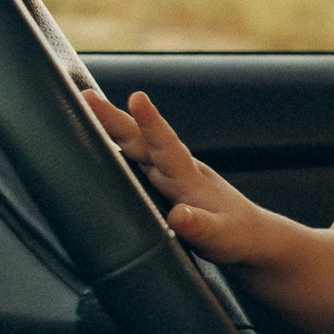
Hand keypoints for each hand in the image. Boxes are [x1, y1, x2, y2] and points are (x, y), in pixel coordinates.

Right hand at [84, 90, 273, 266]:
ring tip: (83, 105)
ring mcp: (166, 175)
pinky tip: (94, 137)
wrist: (250, 238)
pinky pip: (134, 159)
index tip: (137, 97)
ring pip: (134, 146)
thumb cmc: (236, 237)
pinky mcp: (160, 184)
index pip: (167, 146)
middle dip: (113, 118)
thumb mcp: (221, 237)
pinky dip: (114, 145)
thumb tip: (179, 216)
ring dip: (110, 126)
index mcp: (189, 179)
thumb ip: (201, 227)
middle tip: (85, 95)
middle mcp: (176, 170)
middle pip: (140, 139)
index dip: (151, 123)